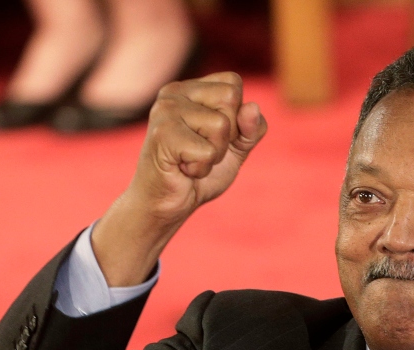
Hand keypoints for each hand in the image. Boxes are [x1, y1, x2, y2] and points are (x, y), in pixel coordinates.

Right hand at [93, 72, 267, 286]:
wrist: (169, 202)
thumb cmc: (200, 170)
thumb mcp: (237, 146)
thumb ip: (251, 127)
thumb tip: (252, 108)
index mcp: (191, 88)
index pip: (233, 83)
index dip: (237, 116)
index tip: (215, 135)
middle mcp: (175, 92)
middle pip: (230, 98)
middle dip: (227, 134)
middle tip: (202, 149)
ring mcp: (166, 111)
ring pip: (221, 125)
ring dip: (214, 153)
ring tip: (192, 159)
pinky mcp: (162, 134)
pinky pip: (207, 151)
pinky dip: (202, 168)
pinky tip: (183, 168)